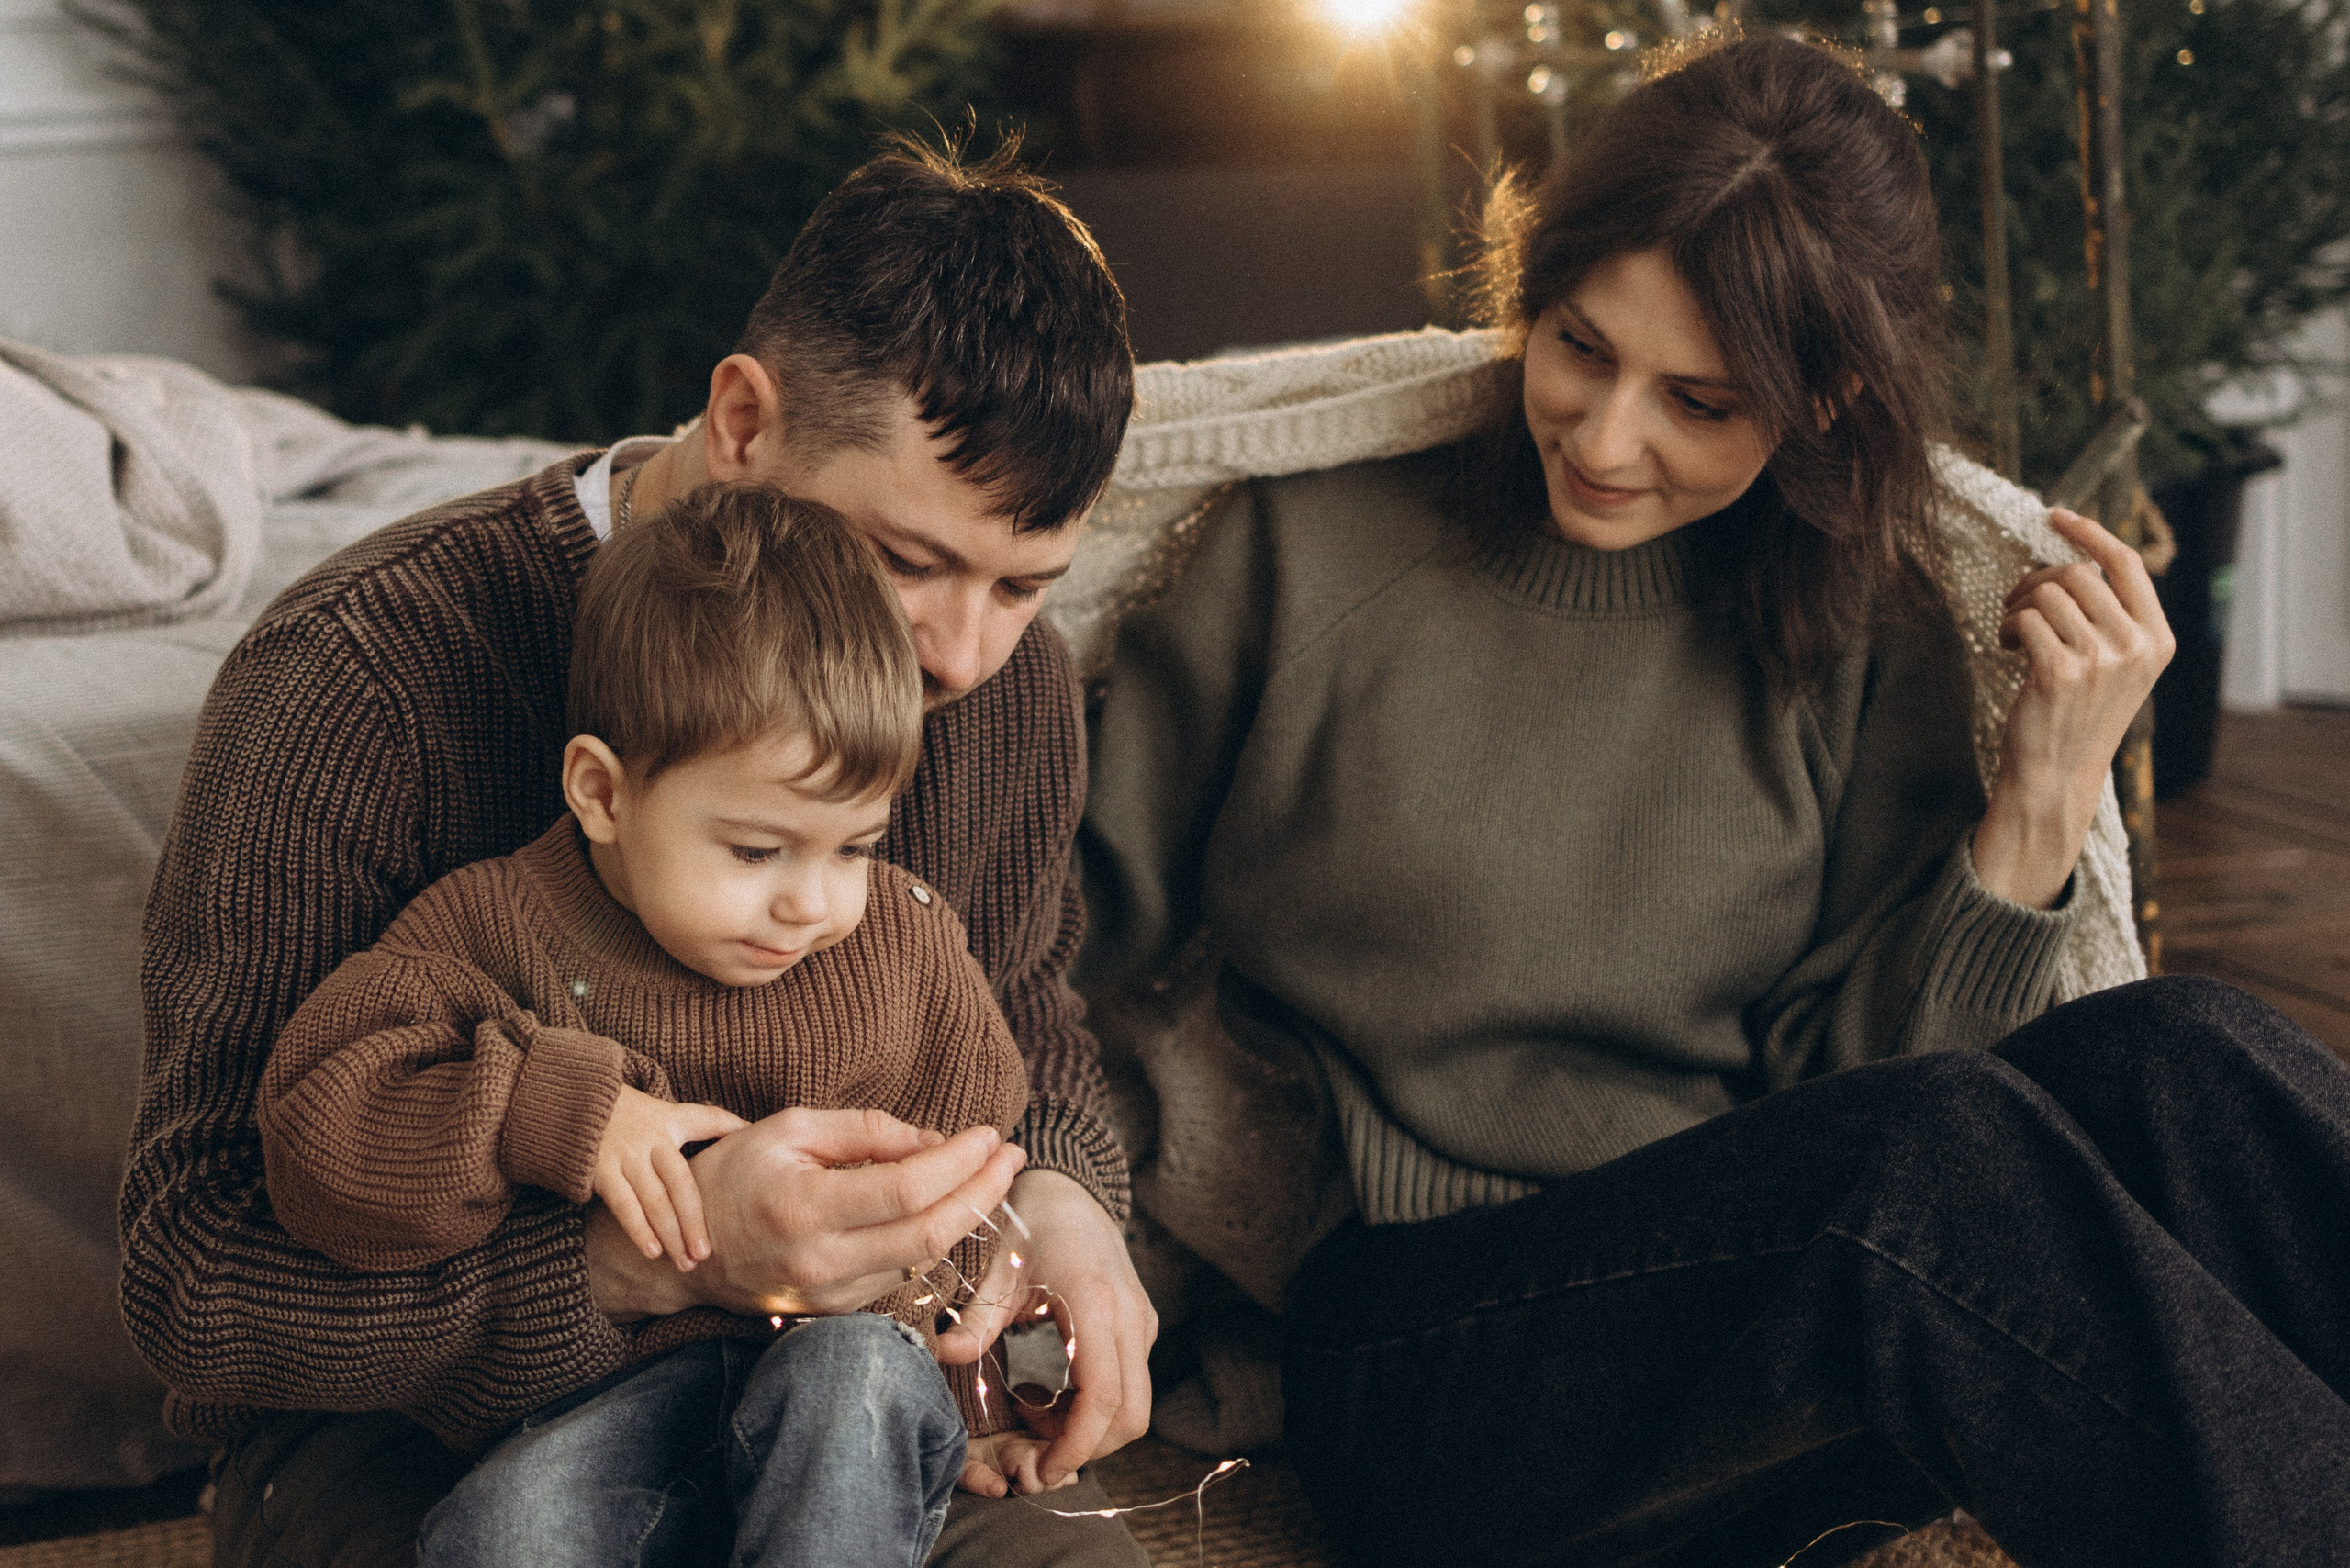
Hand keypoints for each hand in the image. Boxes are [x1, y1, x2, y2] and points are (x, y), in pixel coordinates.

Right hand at [586, 1109, 1024, 1321]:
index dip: (959, 1163)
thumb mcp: (792, 1129)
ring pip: (923, 1256)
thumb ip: (867, 1131)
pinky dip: (932, 1235)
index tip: (990, 1135)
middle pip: (930, 1235)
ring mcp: (831, 1294)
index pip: (906, 1191)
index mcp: (805, 1208)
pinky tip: (945, 1203)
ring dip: (967, 1213)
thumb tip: (937, 1141)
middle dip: (984, 1192)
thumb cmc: (738, 1173)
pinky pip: (901, 1270)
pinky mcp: (838, 1309)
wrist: (688, 1250)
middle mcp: (821, 1261)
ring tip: (989, 1172)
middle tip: (1012, 1156)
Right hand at [591, 1087, 747, 1269]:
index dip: (731, 1130)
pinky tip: (652, 1251)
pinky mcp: (600, 1168)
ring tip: (685, 1261)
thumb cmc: (624, 1113)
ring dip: (670, 1234)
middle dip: (695, 1220)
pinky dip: (638, 1229)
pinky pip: (623, 1204)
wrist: (570, 1103)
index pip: (708, 1120)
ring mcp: (625, 1154)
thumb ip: (701, 1122)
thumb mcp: (662, 1109)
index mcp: (670, 1119)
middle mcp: (651, 1137)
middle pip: (681, 1182)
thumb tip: (748, 1131)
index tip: (753, 1158)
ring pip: (654, 1200)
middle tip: (706, 1254)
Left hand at [935, 1168, 1157, 1486]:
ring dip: (1086, 1431)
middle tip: (1032, 1460)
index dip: (1075, 1446)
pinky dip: (1091, 1409)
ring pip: (1133, 1406)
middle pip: (1131, 1415)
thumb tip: (941, 1352)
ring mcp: (1140, 1323)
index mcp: (1097, 1302)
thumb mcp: (996, 1266)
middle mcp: (1130, 1316)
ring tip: (1030, 1421)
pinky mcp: (1139, 1329)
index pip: (1104, 1398)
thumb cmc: (1029, 1221)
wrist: (1070, 1189)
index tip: (1040, 1471)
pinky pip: (1127, 1387)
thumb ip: (975, 1316)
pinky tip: (1045, 1398)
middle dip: (1085, 1449)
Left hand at [1975, 506, 2175, 907]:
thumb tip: (2076, 558)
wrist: (2057, 774)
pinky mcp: (2062, 672)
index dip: (2090, 532)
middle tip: (2018, 606)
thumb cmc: (2076, 714)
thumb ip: (2110, 616)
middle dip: (2037, 580)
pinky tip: (2007, 648)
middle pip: (2078, 573)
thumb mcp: (2114, 664)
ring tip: (2013, 632)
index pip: (2127, 563)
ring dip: (2018, 604)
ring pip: (2048, 592)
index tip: (2055, 515)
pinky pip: (2025, 617)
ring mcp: (2102, 660)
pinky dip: (2007, 626)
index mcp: (2158, 638)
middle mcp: (2137, 646)